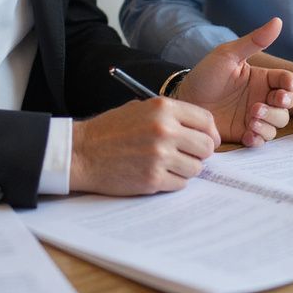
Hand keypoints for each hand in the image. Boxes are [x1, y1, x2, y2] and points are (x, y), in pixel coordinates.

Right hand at [70, 97, 219, 194]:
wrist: (82, 152)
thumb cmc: (110, 130)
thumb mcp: (141, 108)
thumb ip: (171, 116)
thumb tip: (201, 129)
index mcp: (163, 108)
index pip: (206, 120)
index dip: (210, 133)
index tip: (208, 140)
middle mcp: (165, 130)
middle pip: (206, 146)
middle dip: (201, 153)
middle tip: (190, 155)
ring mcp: (159, 156)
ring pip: (196, 168)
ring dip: (186, 169)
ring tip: (170, 164)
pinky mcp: (152, 179)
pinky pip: (180, 184)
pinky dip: (174, 181)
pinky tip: (159, 174)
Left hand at [177, 17, 292, 146]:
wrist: (185, 100)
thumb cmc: (206, 74)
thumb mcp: (228, 55)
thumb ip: (254, 41)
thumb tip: (278, 20)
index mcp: (261, 78)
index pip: (286, 81)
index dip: (291, 84)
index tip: (287, 86)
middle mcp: (261, 97)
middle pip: (286, 105)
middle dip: (281, 106)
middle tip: (261, 105)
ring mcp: (254, 116)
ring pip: (277, 123)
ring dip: (269, 122)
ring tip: (251, 118)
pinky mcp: (244, 133)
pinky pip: (262, 139)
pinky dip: (259, 138)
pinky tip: (249, 133)